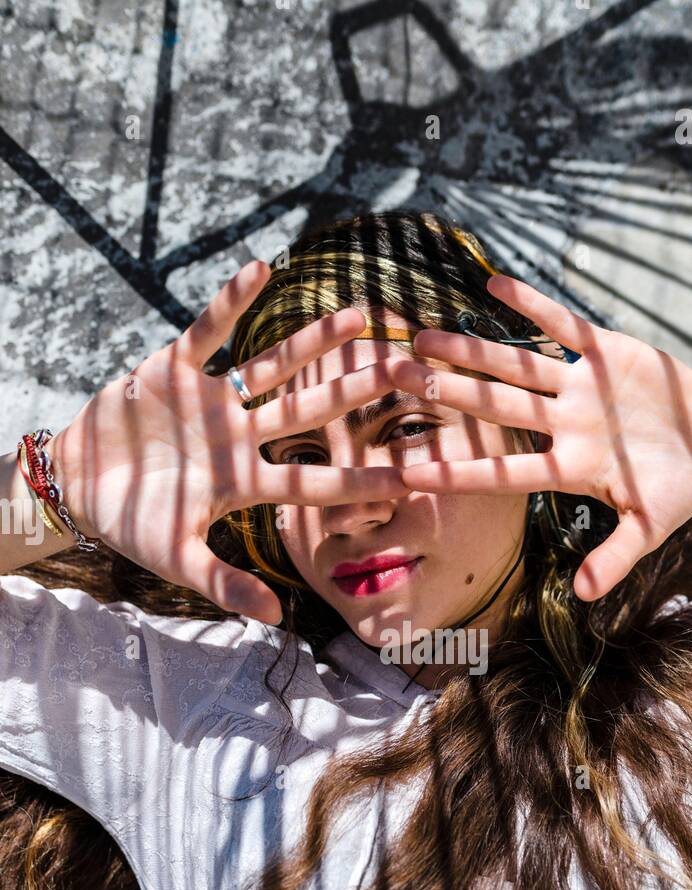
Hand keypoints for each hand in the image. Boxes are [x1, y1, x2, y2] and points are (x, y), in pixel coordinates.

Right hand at [46, 262, 410, 622]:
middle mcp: (240, 437)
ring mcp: (212, 401)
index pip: (316, 481)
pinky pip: (207, 329)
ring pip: (272, 365)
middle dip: (356, 390)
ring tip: (359, 313)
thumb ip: (226, 585)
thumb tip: (277, 617)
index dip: (362, 477)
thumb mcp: (178, 559)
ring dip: (312, 341)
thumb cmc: (131, 524)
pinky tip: (262, 269)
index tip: (413, 474)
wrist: (77, 485)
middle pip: (309, 411)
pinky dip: (230, 302)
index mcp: (246, 482)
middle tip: (410, 369)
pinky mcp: (174, 368)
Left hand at [386, 274, 691, 600]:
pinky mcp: (603, 352)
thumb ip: (616, 557)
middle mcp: (563, 425)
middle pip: (495, 408)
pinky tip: (493, 286)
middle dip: (448, 393)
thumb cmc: (679, 487)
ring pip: (515, 365)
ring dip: (471, 350)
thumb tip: (585, 597)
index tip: (410, 473)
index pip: (504, 472)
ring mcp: (578, 388)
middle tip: (395, 379)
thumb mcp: (651, 527)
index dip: (459, 472)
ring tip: (423, 338)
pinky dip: (532, 306)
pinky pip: (562, 324)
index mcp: (570, 469)